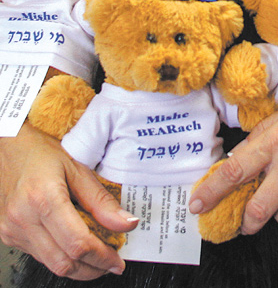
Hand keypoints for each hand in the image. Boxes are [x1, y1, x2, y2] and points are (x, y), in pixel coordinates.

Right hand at [0, 122, 137, 280]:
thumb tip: (126, 223)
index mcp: (43, 198)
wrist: (9, 147)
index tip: (117, 260)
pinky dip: (60, 256)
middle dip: (92, 268)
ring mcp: (12, 230)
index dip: (101, 257)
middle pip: (64, 262)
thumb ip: (101, 200)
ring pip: (51, 264)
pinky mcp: (8, 235)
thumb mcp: (77, 169)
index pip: (77, 243)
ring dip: (77, 267)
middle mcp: (24, 218)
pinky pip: (39, 255)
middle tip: (111, 261)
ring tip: (96, 255)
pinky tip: (73, 245)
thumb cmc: (41, 153)